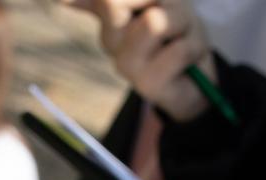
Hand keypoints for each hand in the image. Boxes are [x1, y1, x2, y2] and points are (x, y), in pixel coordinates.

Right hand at [63, 0, 212, 121]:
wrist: (199, 82)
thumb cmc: (179, 30)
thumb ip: (115, 0)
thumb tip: (66, 1)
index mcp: (108, 14)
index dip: (135, 0)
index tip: (154, 3)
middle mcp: (110, 40)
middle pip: (112, 2)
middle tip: (172, 12)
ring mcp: (124, 65)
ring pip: (153, 22)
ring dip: (180, 20)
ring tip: (182, 33)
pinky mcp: (146, 85)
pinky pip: (178, 50)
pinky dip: (192, 47)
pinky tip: (188, 58)